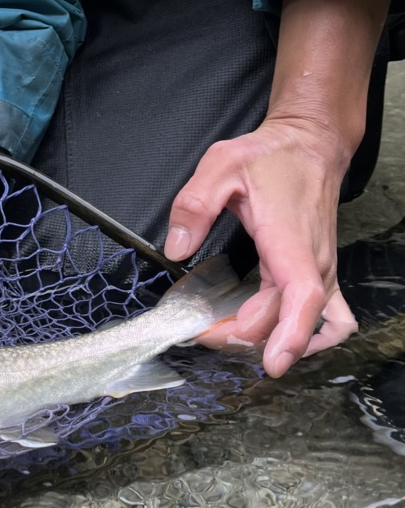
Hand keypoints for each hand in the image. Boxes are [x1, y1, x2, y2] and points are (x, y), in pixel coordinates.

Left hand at [165, 117, 356, 375]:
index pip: (301, 295)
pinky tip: (279, 338)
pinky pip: (329, 317)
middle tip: (199, 331)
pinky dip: (307, 334)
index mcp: (289, 239)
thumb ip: (194, 205)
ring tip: (228, 334)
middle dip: (242, 336)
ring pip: (307, 324)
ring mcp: (321, 270)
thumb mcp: (219, 166)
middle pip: (287, 319)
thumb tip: (177, 248)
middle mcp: (312, 261)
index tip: (272, 363)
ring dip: (270, 338)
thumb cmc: (271, 156)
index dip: (290, 334)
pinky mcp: (321, 273)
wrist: (310, 144)